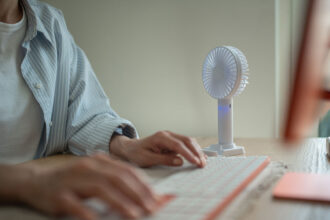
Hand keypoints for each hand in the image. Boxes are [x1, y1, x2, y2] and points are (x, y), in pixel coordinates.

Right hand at [8, 154, 159, 219]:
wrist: (36, 181)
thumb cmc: (72, 180)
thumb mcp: (95, 175)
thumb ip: (116, 180)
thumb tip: (145, 194)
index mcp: (99, 161)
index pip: (127, 171)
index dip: (144, 184)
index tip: (159, 197)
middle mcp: (87, 167)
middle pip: (117, 178)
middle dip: (138, 193)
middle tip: (152, 208)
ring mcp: (73, 180)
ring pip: (101, 189)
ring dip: (120, 203)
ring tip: (135, 215)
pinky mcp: (59, 196)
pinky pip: (76, 206)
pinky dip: (90, 213)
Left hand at [110, 131, 206, 167]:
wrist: (130, 148)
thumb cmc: (136, 153)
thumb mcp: (147, 159)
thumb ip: (163, 160)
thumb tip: (179, 161)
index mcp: (161, 137)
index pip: (178, 145)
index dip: (189, 154)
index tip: (196, 162)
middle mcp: (167, 135)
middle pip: (186, 140)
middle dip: (196, 152)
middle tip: (202, 163)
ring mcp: (171, 137)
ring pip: (188, 141)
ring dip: (197, 150)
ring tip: (203, 161)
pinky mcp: (173, 142)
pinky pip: (186, 145)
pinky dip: (193, 150)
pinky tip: (199, 157)